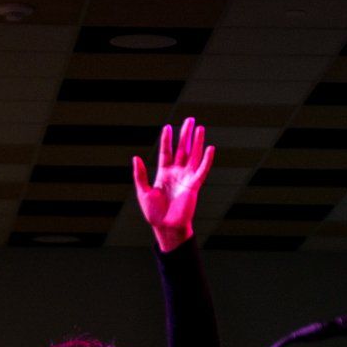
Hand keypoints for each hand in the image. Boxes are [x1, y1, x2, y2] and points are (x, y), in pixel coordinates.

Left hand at [133, 117, 214, 251]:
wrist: (165, 227)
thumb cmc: (154, 213)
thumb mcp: (143, 192)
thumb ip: (140, 175)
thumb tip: (136, 157)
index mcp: (164, 174)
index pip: (166, 152)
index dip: (167, 140)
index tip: (168, 127)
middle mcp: (176, 173)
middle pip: (182, 150)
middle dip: (185, 135)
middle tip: (189, 120)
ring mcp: (186, 178)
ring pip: (193, 156)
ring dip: (197, 142)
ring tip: (200, 128)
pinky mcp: (194, 185)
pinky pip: (202, 170)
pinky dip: (207, 160)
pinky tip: (210, 148)